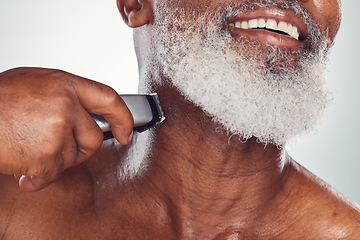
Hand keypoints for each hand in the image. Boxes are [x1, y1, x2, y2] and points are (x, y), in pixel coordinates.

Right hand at [0, 67, 133, 190]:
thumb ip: (64, 95)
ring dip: (53, 160)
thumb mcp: (34, 83)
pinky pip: (54, 173)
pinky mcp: (47, 156)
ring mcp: (57, 130)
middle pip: (94, 137)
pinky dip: (39, 175)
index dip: (123, 117)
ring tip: (28, 147)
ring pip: (73, 157)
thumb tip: (86, 111)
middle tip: (56, 147)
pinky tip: (21, 165)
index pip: (109, 99)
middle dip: (80, 149)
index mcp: (64, 84)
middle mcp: (65, 105)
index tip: (126, 132)